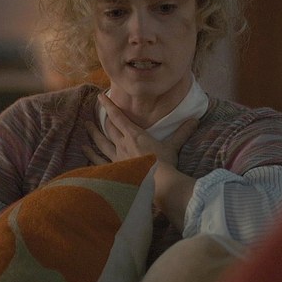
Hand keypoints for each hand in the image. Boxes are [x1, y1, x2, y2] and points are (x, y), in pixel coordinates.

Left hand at [82, 93, 198, 166]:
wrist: (156, 184)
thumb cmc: (164, 164)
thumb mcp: (173, 147)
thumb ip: (182, 133)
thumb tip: (195, 119)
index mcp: (135, 135)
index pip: (118, 116)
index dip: (109, 105)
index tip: (100, 96)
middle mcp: (122, 144)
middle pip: (108, 129)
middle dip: (101, 120)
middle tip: (93, 114)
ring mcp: (117, 158)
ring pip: (101, 143)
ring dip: (93, 135)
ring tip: (86, 128)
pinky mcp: (115, 170)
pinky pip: (100, 161)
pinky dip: (92, 156)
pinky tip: (85, 153)